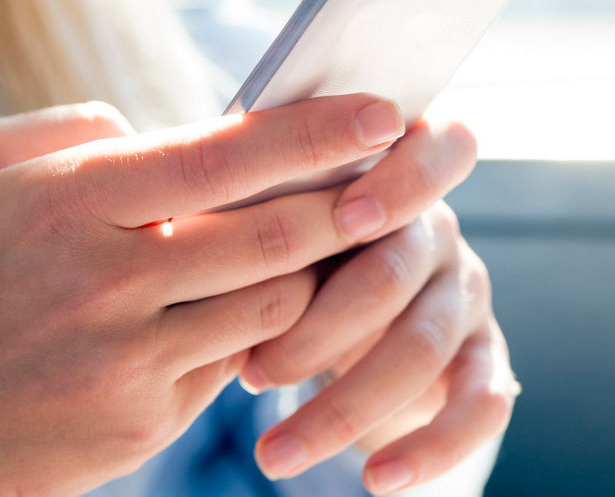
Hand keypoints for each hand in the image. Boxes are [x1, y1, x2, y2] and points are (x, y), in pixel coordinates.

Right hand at [0, 94, 433, 495]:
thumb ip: (73, 129)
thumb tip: (163, 123)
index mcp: (69, 199)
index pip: (224, 154)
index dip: (316, 131)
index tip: (383, 112)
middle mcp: (107, 277)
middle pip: (277, 233)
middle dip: (354, 203)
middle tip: (401, 178)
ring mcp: (129, 358)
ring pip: (275, 303)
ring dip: (312, 271)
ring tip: (328, 240)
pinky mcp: (146, 419)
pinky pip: (236, 361)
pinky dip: (260, 330)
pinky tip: (251, 308)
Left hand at [239, 120, 519, 494]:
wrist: (343, 313)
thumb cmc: (289, 247)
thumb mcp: (274, 211)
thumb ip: (239, 187)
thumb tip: (130, 151)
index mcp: (397, 170)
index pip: (436, 151)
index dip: (398, 183)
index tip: (345, 217)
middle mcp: (440, 230)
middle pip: (399, 269)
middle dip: (323, 326)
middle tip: (255, 373)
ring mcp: (466, 296)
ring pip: (424, 347)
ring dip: (345, 407)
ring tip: (273, 454)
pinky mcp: (484, 360)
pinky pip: (482, 406)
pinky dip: (431, 448)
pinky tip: (378, 482)